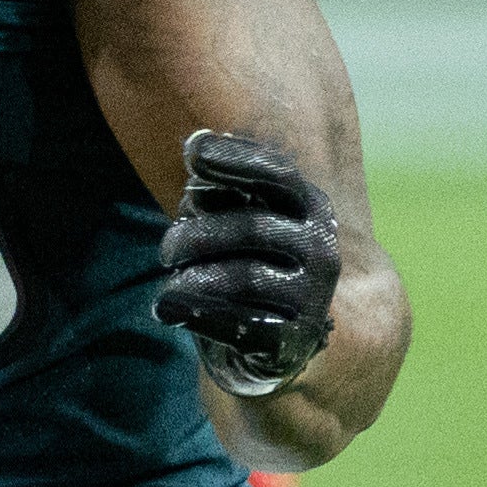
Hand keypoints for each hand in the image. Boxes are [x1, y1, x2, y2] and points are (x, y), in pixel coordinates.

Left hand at [156, 130, 338, 397]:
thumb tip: (194, 144)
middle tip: (166, 249)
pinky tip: (166, 308)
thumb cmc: (246, 263)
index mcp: (311, 210)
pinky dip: (195, 314)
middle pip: (248, 227)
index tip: (193, 153)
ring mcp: (312, 299)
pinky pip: (239, 325)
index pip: (278, 175)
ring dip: (192, 279)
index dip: (236, 160)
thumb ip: (221, 190)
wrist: (278, 342)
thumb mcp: (239, 221)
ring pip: (242, 278)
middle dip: (195, 235)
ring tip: (170, 284)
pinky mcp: (292, 341)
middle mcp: (321, 251)